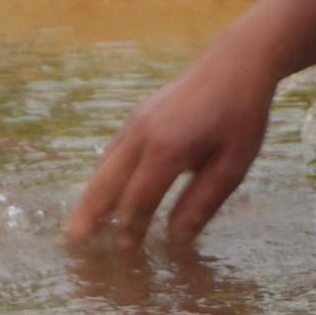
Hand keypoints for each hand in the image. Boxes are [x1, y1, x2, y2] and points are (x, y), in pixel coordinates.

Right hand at [70, 33, 281, 244]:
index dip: (131, 227)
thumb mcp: (233, 165)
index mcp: (168, 148)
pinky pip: (113, 152)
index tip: (124, 251)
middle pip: (107, 182)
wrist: (235, 63)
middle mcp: (143, 134)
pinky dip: (103, 177)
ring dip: (92, 196)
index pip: (140, 198)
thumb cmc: (241, 116)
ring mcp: (136, 122)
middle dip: (91, 214)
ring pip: (105, 166)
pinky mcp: (137, 116)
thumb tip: (176, 238)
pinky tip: (103, 193)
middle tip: (74, 243)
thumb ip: (202, 202)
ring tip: (81, 224)